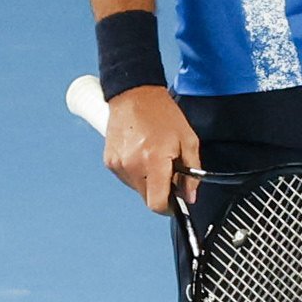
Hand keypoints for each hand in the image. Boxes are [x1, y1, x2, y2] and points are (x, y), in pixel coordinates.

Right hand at [104, 85, 199, 210]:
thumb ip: (192, 172)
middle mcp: (133, 166)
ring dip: (148, 181)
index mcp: (154, 161)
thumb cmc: (162, 114)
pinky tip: (141, 153)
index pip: (157, 204)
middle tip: (168, 170)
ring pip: (137, 188)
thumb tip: (190, 196)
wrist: (134, 94)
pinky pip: (127, 178)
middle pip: (147, 198)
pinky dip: (136, 172)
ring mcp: (119, 165)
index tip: (175, 201)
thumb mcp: (188, 140)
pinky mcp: (110, 162)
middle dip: (160, 190)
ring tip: (153, 157)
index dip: (169, 207)